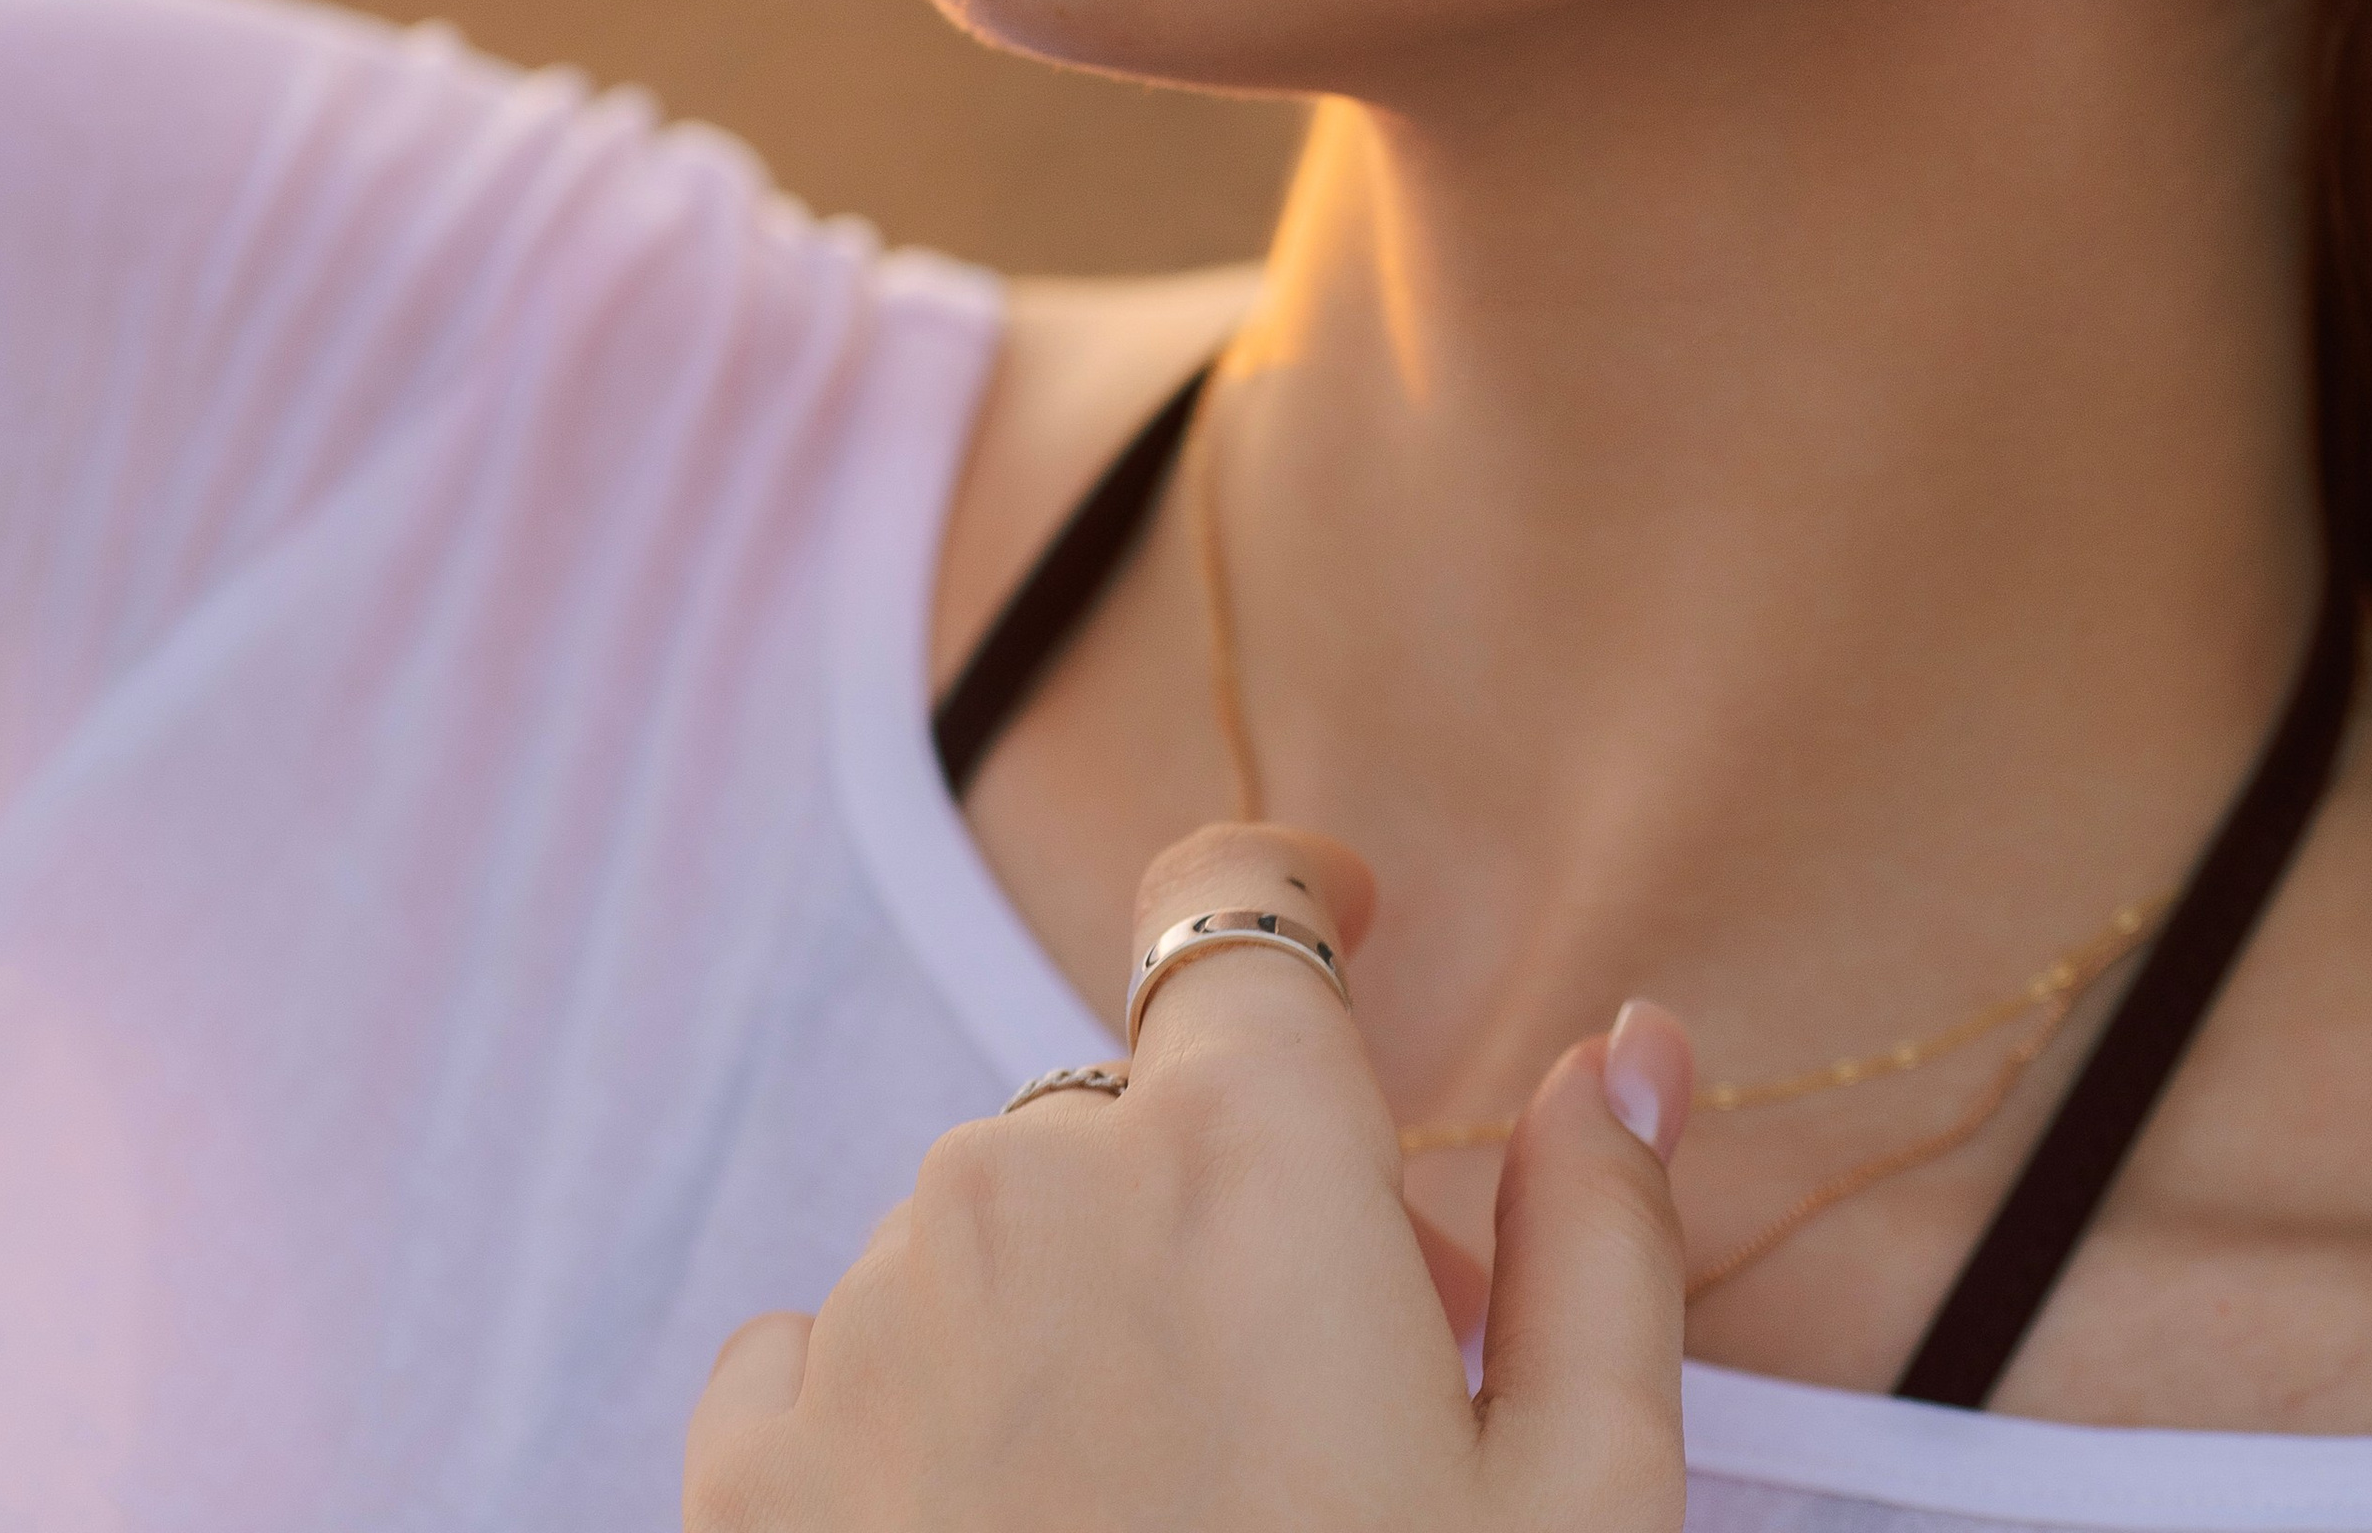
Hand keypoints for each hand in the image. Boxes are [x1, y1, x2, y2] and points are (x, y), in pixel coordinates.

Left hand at [684, 826, 1693, 1531]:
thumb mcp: (1580, 1516)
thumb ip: (1601, 1238)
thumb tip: (1624, 1043)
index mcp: (1242, 1158)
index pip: (1235, 907)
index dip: (1293, 900)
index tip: (1345, 923)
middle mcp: (1027, 1182)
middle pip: (1140, 1120)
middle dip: (1234, 1217)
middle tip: (1331, 1423)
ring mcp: (866, 1322)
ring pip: (996, 1244)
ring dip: (1081, 1330)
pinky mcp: (746, 1476)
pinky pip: (838, 1356)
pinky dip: (923, 1422)